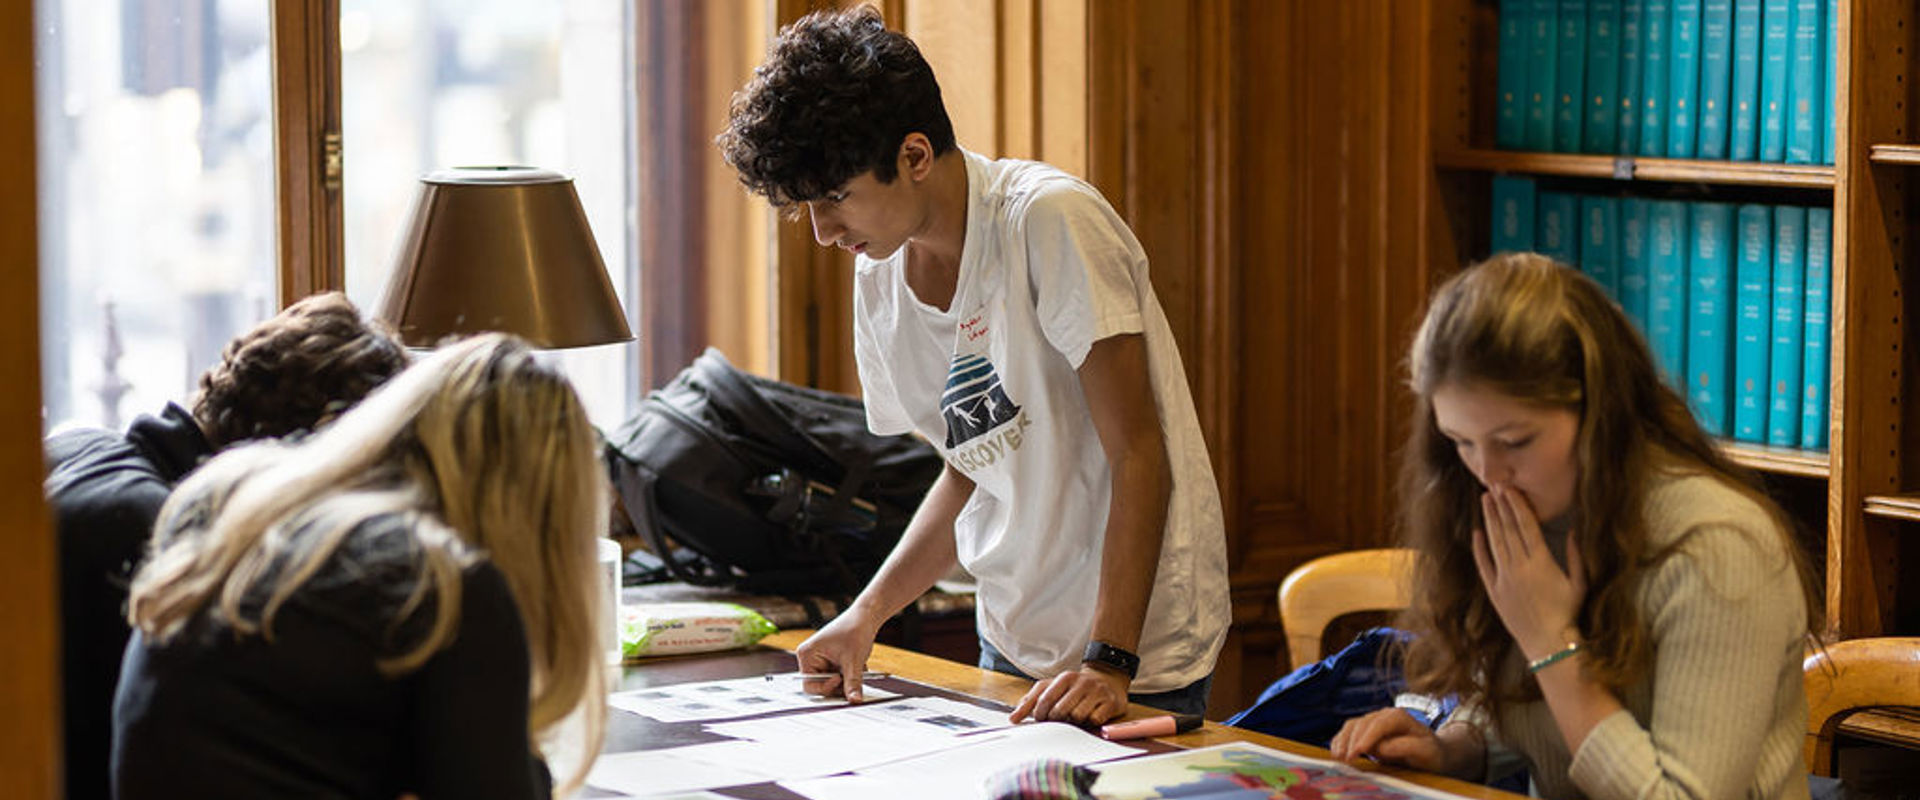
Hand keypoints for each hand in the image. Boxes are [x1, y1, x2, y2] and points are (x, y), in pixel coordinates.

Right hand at [793, 611, 879, 701]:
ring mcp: (820, 660)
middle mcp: (809, 658)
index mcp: (807, 655)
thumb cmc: (855, 630)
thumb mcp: (853, 660)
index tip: (840, 678)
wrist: (866, 616)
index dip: (826, 687)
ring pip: (831, 683)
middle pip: (820, 686)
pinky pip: (837, 677)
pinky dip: (849, 674)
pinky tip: (857, 663)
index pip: (809, 685)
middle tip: (852, 675)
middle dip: (839, 684)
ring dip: (846, 679)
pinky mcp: (830, 661)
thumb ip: (852, 683)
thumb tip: (855, 701)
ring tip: (856, 665)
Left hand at [1009, 665, 1129, 725]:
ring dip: (1074, 722)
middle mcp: (1081, 682)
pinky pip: (1095, 720)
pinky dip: (1090, 723)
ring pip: (1078, 717)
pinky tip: (1090, 717)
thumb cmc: (1073, 689)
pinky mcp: (1110, 702)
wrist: (1107, 680)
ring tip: (1075, 717)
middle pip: (1060, 711)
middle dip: (1056, 720)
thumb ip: (1030, 702)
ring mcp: (1097, 691)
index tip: (1041, 719)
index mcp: (1064, 677)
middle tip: (1059, 719)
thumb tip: (1012, 719)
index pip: (1045, 699)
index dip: (1040, 714)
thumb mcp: (1051, 688)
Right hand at [1328, 708, 1448, 770]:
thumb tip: (1381, 747)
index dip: (1367, 737)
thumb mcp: (1427, 751)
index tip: (1359, 751)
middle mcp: (1384, 715)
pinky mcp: (1366, 731)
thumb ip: (1406, 747)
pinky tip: (1337, 753)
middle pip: (1362, 724)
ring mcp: (1373, 722)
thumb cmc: (1431, 753)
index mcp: (1400, 717)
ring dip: (1343, 741)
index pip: (1379, 724)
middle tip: (1346, 760)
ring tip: (1338, 758)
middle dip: (1352, 741)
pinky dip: (1340, 741)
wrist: (1432, 753)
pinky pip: (1348, 732)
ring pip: (1352, 726)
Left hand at [1470, 484, 1586, 659]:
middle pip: (1507, 530)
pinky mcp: (1494, 592)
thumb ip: (1576, 556)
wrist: (1549, 644)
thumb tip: (1574, 530)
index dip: (1516, 505)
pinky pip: (1483, 565)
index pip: (1526, 526)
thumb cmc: (1568, 614)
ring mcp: (1504, 579)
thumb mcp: (1580, 583)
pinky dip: (1479, 548)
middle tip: (1494, 485)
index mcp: (1541, 562)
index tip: (1510, 489)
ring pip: (1494, 543)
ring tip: (1485, 500)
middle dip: (1500, 506)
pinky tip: (1476, 533)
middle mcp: (1519, 567)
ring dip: (1489, 520)